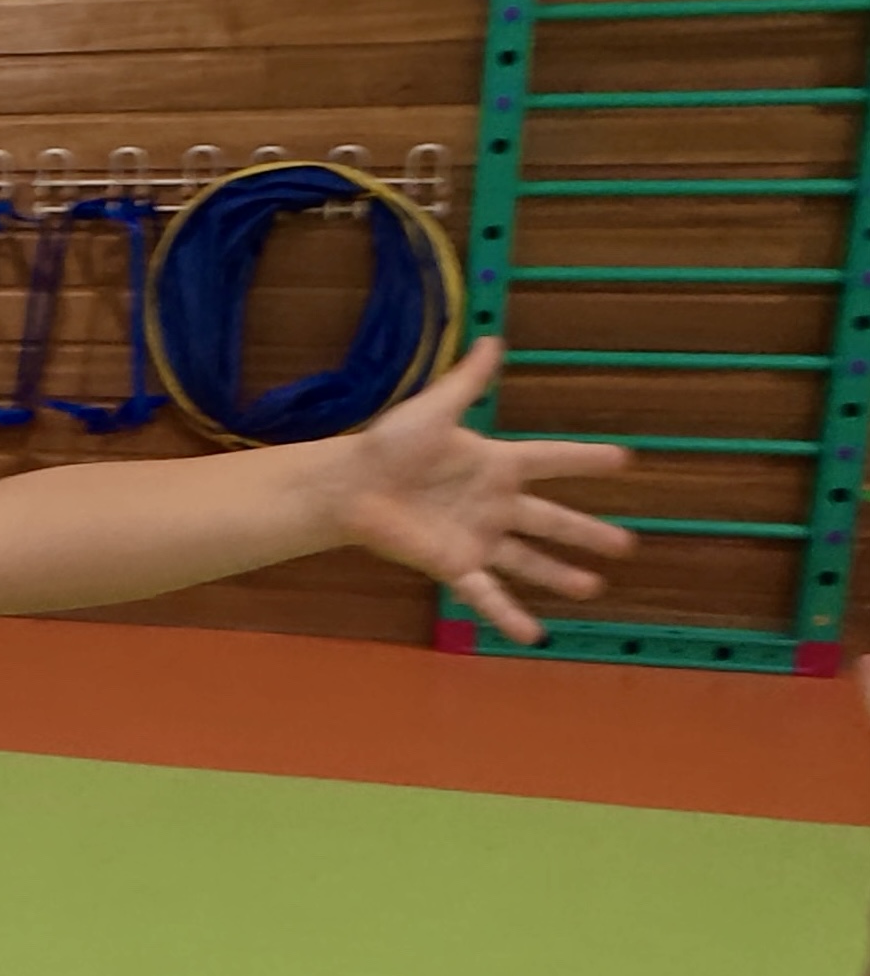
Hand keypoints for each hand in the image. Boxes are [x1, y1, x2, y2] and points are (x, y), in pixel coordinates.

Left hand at [325, 338, 635, 643]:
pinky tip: (532, 636)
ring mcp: (476, 538)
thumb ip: (467, 382)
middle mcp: (492, 505)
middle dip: (587, 532)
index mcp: (495, 465)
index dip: (585, 461)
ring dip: (560, 575)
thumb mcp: (434, 410)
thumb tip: (492, 339)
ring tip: (594, 587)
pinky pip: (487, 594)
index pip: (551, 460)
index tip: (625, 460)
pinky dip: (508, 616)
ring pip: (529, 561)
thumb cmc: (387, 445)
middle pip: (551, 520)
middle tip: (628, 544)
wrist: (348, 486)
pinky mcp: (453, 565)